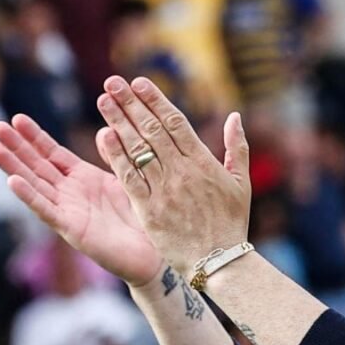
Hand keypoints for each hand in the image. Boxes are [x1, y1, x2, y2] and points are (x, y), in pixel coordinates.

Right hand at [0, 115, 163, 286]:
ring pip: (35, 186)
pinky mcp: (72, 230)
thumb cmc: (143, 217)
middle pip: (37, 166)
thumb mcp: (127, 179)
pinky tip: (13, 181)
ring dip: (14, 168)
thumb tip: (106, 129)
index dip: (35, 137)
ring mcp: (69, 211)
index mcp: (83, 178)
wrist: (154, 253)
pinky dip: (30, 196)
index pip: (53, 153)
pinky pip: (47, 210)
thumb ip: (114, 156)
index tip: (18, 118)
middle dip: (16, 147)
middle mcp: (71, 193)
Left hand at [94, 75, 250, 276]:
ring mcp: (164, 190)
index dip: (156, 101)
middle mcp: (182, 172)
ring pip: (138, 149)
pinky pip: (129, 178)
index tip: (139, 82)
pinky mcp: (149, 210)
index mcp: (204, 163)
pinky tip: (104, 136)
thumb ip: (237, 148)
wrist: (218, 261)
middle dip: (132, 104)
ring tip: (103, 100)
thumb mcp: (241, 184)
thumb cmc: (231, 224)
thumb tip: (234, 117)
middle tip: (113, 82)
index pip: (176, 123)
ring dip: (119, 122)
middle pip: (152, 130)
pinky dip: (116, 156)